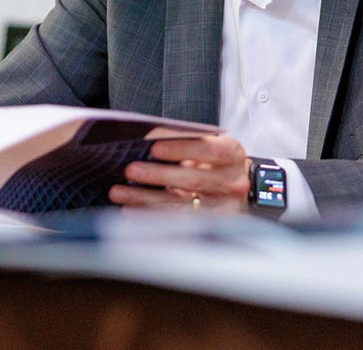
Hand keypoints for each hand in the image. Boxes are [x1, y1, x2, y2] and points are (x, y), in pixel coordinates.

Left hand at [109, 135, 250, 211]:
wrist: (243, 190)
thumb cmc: (217, 162)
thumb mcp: (211, 145)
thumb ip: (187, 140)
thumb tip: (150, 136)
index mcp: (232, 154)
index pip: (209, 150)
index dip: (181, 148)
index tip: (154, 148)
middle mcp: (232, 182)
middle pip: (193, 180)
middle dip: (159, 175)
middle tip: (131, 170)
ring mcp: (223, 208)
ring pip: (181, 205)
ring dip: (146, 199)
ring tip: (119, 192)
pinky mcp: (210, 228)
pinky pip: (176, 223)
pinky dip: (150, 216)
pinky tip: (130, 210)